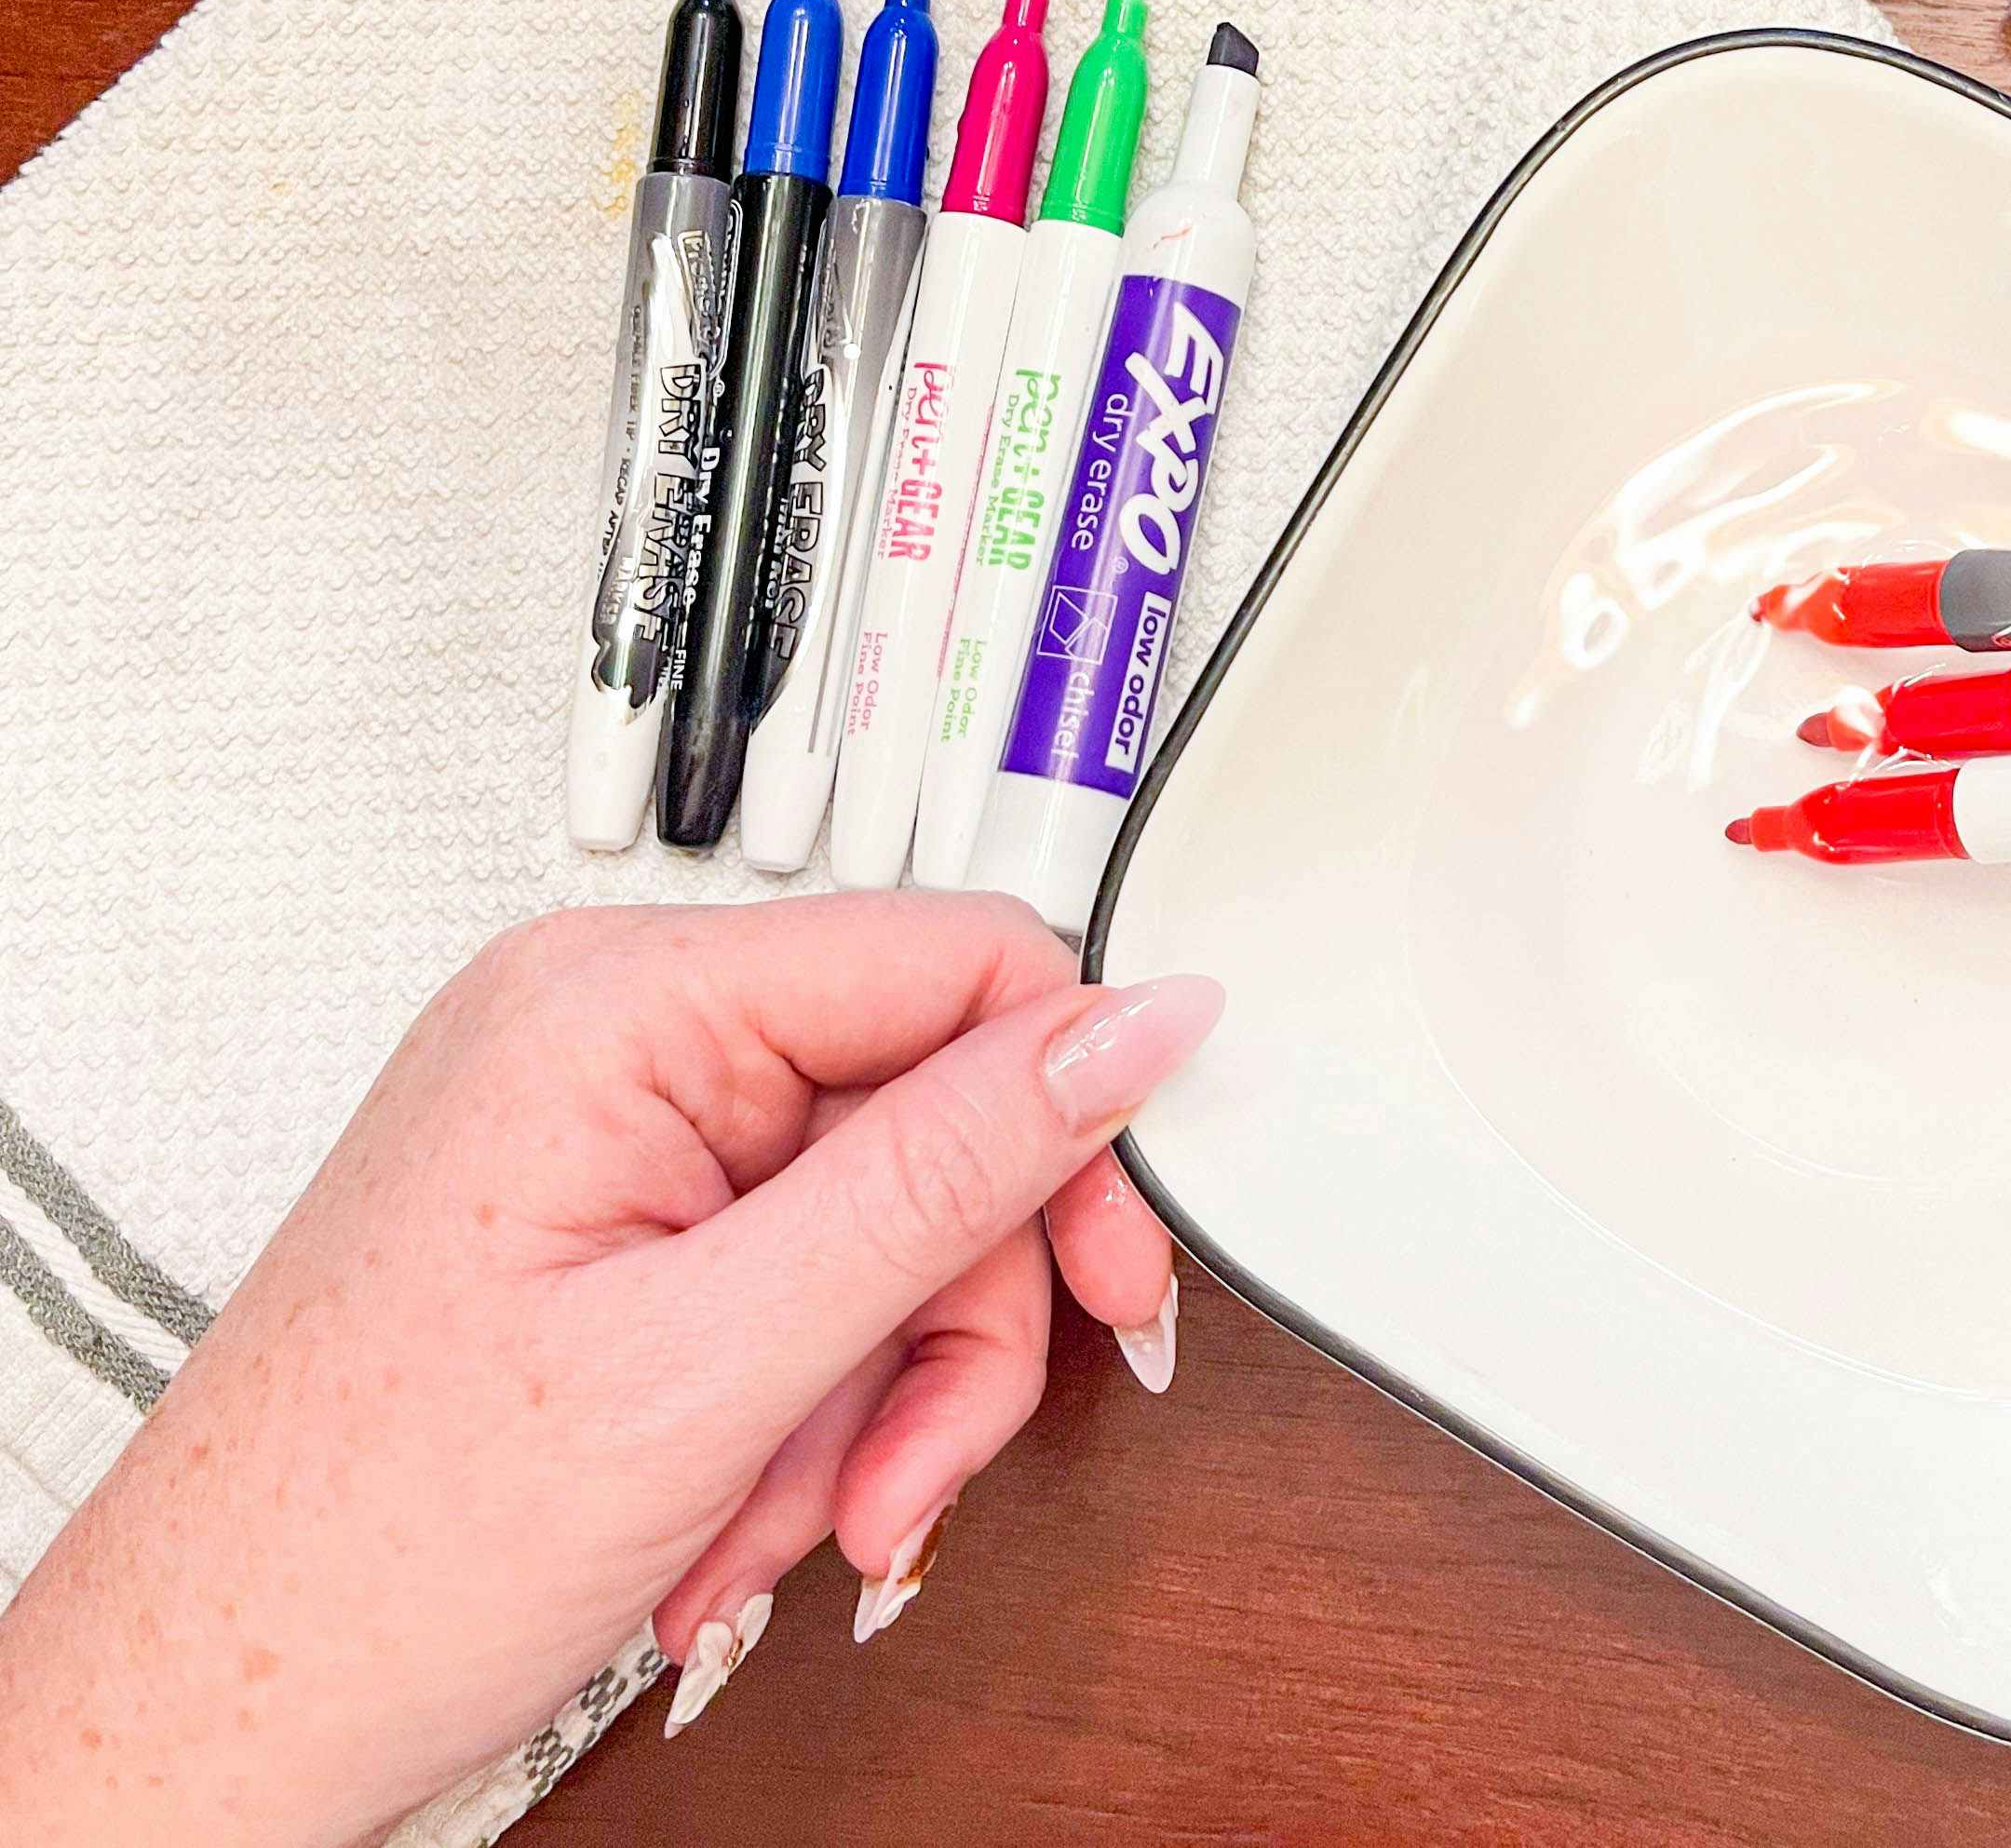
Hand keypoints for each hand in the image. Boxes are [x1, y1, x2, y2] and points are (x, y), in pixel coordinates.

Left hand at [0, 893, 1217, 1847]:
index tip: (1106, 1281)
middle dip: (942, 1324)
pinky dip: (805, 1417)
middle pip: (934, 1118)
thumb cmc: (365, 1555)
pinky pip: (802, 1284)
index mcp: (619, 1001)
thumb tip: (1131, 1024)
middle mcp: (610, 1035)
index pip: (961, 964)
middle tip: (912, 1468)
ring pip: (884, 1226)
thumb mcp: (715, 1358)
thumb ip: (944, 1172)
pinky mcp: (613, 1228)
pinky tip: (734, 1516)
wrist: (205, 1719)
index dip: (1067, 1130)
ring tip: (780, 1526)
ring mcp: (608, 1135)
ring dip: (871, 1403)